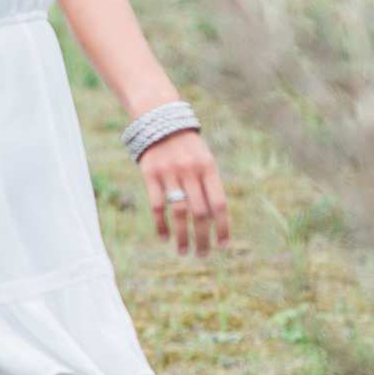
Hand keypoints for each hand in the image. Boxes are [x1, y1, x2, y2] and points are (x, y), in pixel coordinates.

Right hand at [140, 130, 229, 256]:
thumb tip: (214, 220)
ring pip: (179, 212)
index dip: (222, 227)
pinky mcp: (150, 175)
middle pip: (200, 212)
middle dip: (202, 237)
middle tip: (202, 255)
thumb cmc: (186, 147)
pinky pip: (157, 206)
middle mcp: (190, 171)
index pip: (219, 204)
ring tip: (183, 251)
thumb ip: (208, 186)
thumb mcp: (203, 160)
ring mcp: (170, 173)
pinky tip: (165, 238)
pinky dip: (161, 224)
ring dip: (182, 236)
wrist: (159, 119)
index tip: (223, 246)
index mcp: (208, 168)